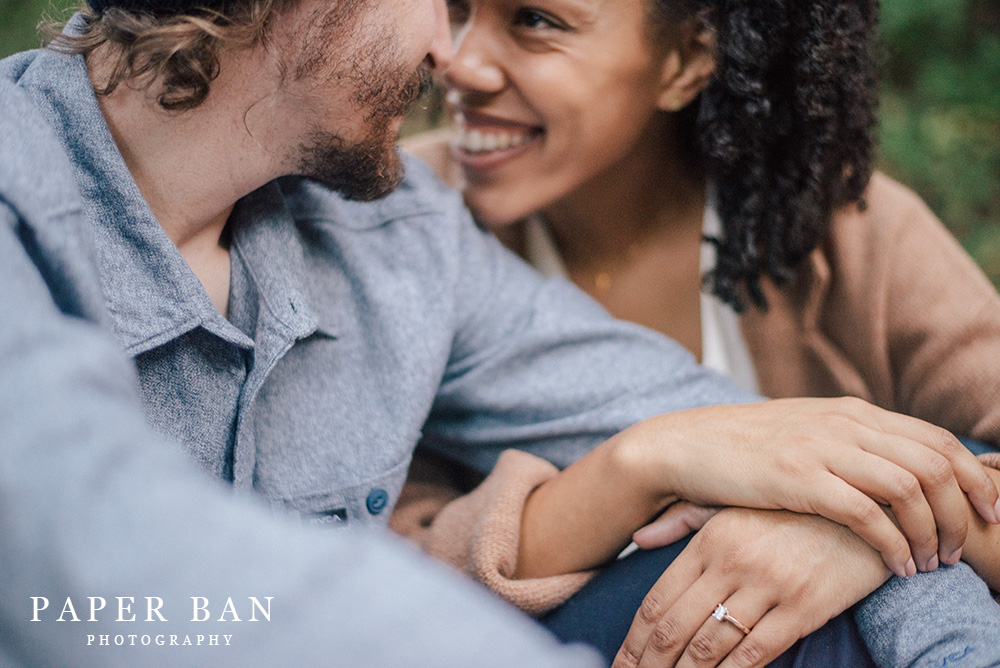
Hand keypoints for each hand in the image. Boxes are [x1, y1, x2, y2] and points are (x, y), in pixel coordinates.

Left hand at [613, 508, 888, 667]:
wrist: (865, 506)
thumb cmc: (790, 509)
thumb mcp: (733, 504)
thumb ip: (683, 519)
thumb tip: (637, 537)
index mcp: (709, 539)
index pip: (658, 601)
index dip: (634, 641)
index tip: (621, 663)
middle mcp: (732, 561)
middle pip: (675, 629)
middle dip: (649, 665)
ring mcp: (770, 584)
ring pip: (711, 646)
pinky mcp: (806, 606)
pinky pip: (758, 653)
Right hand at [620, 397, 999, 576]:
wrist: (686, 445)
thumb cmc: (744, 447)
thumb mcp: (806, 432)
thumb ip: (850, 441)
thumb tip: (894, 464)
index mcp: (851, 411)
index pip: (936, 438)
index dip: (973, 477)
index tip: (987, 512)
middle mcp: (845, 423)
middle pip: (934, 462)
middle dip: (962, 512)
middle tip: (961, 549)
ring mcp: (822, 448)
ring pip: (910, 487)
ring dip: (932, 531)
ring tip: (931, 562)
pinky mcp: (798, 478)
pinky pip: (868, 513)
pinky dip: (893, 543)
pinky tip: (896, 566)